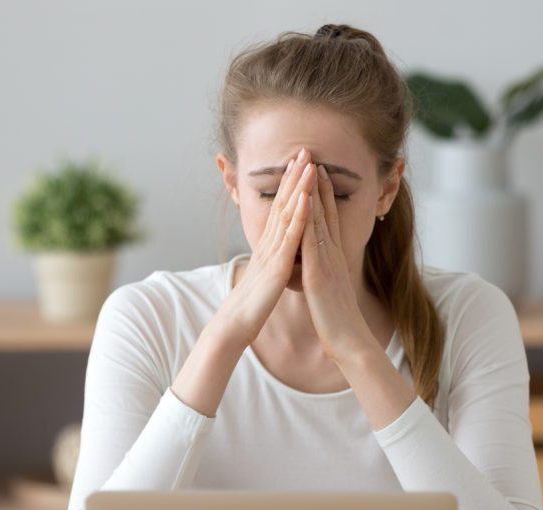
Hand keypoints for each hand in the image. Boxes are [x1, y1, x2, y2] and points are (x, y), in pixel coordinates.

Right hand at [216, 148, 316, 348]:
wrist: (234, 326)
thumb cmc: (249, 306)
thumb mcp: (264, 278)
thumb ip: (271, 262)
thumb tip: (276, 255)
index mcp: (269, 247)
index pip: (281, 210)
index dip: (290, 186)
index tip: (300, 164)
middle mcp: (269, 244)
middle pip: (282, 203)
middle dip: (294, 177)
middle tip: (305, 151)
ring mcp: (272, 254)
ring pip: (286, 215)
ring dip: (298, 189)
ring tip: (309, 165)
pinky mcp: (276, 268)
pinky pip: (289, 239)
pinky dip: (298, 218)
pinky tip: (306, 200)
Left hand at [300, 163, 377, 363]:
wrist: (349, 343)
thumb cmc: (337, 322)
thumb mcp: (331, 292)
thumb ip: (326, 276)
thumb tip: (320, 268)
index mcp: (333, 258)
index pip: (328, 220)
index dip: (322, 195)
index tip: (316, 172)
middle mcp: (333, 254)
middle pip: (326, 212)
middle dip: (318, 183)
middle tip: (312, 156)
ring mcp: (328, 262)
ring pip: (320, 221)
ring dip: (314, 193)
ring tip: (309, 167)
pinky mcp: (320, 274)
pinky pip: (313, 242)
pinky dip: (309, 220)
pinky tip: (303, 202)